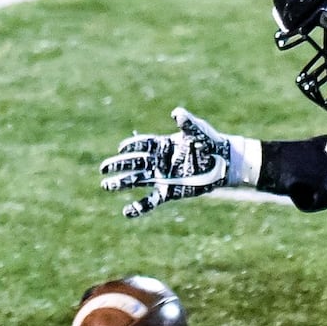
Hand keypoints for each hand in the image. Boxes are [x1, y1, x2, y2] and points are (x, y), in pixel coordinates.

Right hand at [99, 107, 259, 217]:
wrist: (223, 162)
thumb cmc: (210, 142)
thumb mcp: (199, 131)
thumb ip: (187, 123)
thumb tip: (176, 113)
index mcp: (162, 145)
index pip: (141, 145)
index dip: (130, 146)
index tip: (121, 149)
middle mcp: (159, 161)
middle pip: (133, 163)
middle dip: (118, 165)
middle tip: (102, 168)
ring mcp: (162, 177)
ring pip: (136, 181)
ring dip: (121, 183)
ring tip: (106, 185)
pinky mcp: (169, 192)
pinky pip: (150, 201)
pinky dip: (139, 207)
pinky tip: (127, 212)